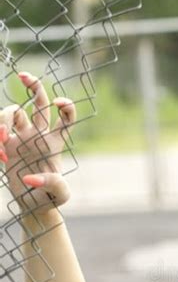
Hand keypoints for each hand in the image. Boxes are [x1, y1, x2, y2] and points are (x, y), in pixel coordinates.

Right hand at [0, 72, 75, 215]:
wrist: (31, 206)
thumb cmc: (49, 199)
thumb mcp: (59, 195)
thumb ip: (53, 185)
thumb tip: (31, 178)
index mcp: (55, 142)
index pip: (66, 117)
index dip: (65, 105)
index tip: (57, 103)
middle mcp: (39, 135)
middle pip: (38, 101)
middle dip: (32, 85)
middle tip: (23, 75)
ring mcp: (21, 137)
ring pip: (12, 112)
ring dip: (3, 121)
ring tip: (2, 139)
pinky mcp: (6, 145)